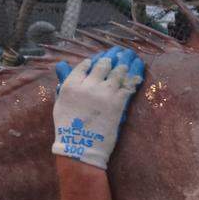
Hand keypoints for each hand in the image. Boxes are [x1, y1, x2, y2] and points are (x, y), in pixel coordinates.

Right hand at [52, 47, 144, 169]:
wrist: (81, 147)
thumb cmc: (68, 127)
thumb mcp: (60, 102)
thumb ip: (64, 81)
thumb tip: (62, 64)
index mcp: (71, 85)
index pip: (85, 65)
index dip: (95, 59)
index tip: (101, 58)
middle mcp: (88, 85)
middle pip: (103, 64)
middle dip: (113, 56)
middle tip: (120, 51)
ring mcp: (104, 93)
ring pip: (118, 71)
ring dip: (126, 61)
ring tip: (130, 55)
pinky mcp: (118, 103)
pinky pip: (128, 83)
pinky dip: (135, 74)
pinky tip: (138, 68)